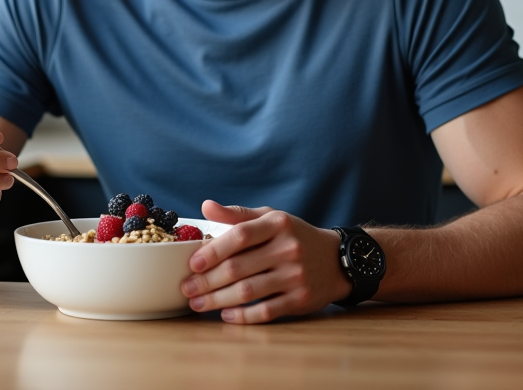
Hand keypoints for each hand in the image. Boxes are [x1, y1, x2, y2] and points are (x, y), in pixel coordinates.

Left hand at [180, 200, 350, 323]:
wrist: (336, 260)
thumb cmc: (294, 236)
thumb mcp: (270, 217)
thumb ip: (238, 214)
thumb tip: (205, 206)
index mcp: (277, 224)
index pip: (239, 236)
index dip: (212, 251)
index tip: (192, 264)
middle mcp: (288, 249)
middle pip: (239, 268)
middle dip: (207, 281)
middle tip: (186, 289)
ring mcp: (296, 276)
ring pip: (248, 292)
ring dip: (218, 300)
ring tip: (198, 304)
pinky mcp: (300, 300)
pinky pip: (267, 311)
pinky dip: (243, 316)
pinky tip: (226, 315)